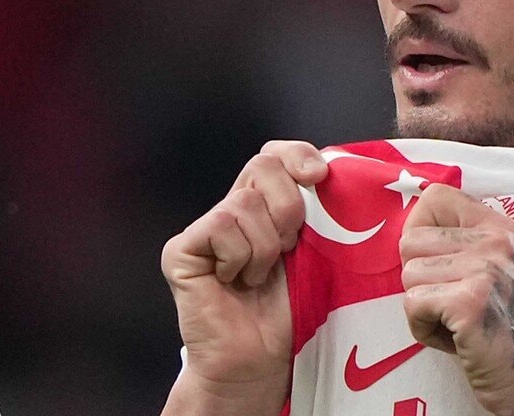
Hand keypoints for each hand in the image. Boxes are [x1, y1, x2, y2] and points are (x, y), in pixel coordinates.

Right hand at [160, 141, 327, 414]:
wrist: (261, 358)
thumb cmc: (292, 307)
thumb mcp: (316, 248)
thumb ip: (317, 210)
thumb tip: (332, 172)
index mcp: (266, 203)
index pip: (276, 153)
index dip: (298, 155)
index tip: (319, 176)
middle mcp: (233, 208)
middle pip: (263, 166)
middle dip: (289, 207)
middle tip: (290, 247)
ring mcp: (204, 227)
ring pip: (246, 204)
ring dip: (266, 247)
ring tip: (260, 276)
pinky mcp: (182, 249)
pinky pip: (221, 227)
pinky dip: (240, 257)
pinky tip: (236, 281)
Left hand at [399, 185, 513, 415]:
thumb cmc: (505, 329)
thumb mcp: (496, 269)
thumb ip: (463, 242)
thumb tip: (408, 228)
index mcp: (501, 227)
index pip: (436, 197)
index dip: (419, 229)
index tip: (433, 261)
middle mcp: (497, 241)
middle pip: (411, 240)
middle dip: (420, 279)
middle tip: (450, 303)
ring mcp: (486, 270)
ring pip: (409, 275)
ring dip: (423, 308)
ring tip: (455, 322)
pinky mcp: (470, 302)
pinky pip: (412, 304)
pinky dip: (424, 329)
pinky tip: (454, 339)